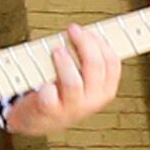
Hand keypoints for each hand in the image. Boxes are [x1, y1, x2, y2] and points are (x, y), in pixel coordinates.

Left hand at [0, 25, 123, 134]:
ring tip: (57, 50)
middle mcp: (93, 101)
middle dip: (84, 44)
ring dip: (65, 62)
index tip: (87, 30)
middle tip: (73, 31)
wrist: (37, 120)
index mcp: (106, 91)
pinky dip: (45, 83)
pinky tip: (42, 78)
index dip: (100, 43)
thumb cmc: (61, 93)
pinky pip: (49, 94)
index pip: (112, 63)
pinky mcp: (50, 111)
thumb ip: (87, 61)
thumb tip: (84, 33)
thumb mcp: (83, 81)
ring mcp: (72, 108)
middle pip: (95, 67)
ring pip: (73, 82)